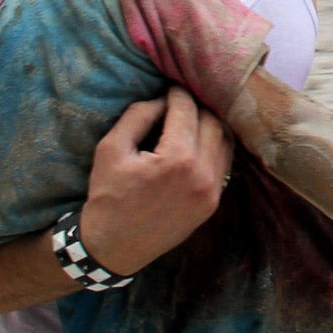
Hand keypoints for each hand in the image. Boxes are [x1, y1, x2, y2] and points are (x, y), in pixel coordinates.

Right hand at [79, 88, 232, 275]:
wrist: (113, 246)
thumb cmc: (108, 196)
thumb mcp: (111, 149)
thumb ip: (138, 116)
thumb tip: (162, 99)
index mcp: (177, 159)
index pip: (187, 111)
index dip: (178, 94)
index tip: (171, 86)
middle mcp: (202, 174)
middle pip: (213, 122)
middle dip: (197, 106)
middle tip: (181, 100)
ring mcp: (212, 191)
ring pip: (224, 142)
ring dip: (211, 124)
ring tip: (191, 118)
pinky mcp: (213, 203)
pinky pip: (224, 164)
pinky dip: (215, 146)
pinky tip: (199, 141)